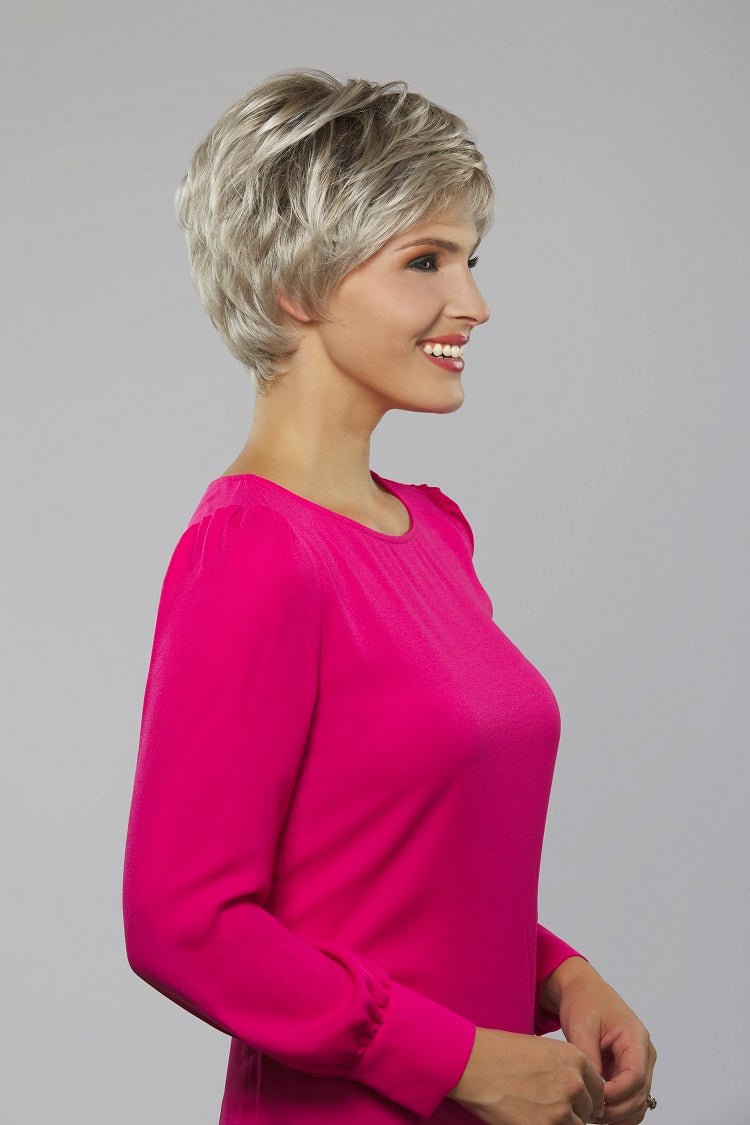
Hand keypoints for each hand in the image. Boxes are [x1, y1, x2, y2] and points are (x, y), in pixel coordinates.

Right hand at [448, 1025, 605, 1123]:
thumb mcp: (541, 1050)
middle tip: (551, 1108)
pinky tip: (531, 1117)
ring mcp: (562, 1108)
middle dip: (574, 1111)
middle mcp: (574, 1082)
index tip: (576, 1102)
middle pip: (588, 1109)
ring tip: (539, 1112)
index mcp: (575, 1058)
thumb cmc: (500, 1053)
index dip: (586, 1097)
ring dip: (562, 1122)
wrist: (474, 1063)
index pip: (598, 1087)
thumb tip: (578, 1090)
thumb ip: (565, 1069)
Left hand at [544, 959, 657, 1123]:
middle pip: (640, 1094)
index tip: (593, 1098)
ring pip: (638, 1101)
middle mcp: (643, 1053)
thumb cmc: (584, 1002)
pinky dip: (619, 1109)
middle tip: (589, 1111)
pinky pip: (631, 1097)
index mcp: (635, 1038)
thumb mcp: (582, 1029)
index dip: (616, 1094)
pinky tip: (599, 1110)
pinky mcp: (629, 1070)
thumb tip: (596, 1091)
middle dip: (615, 1109)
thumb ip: (591, 1060)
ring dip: (618, 1113)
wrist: (583, 990)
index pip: (635, 1077)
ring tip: (592, 1113)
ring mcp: (639, 1063)